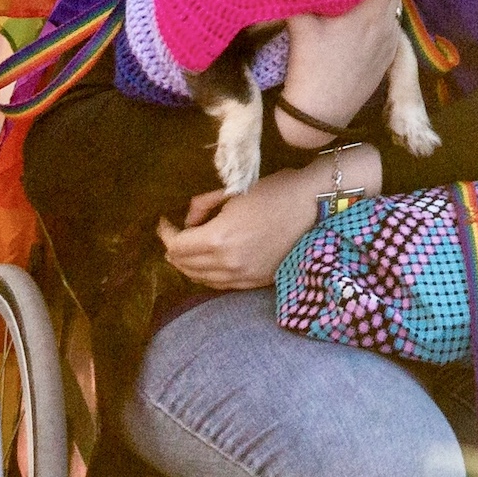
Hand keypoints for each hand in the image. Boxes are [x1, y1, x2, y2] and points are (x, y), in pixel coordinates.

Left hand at [157, 148, 382, 290]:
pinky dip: (208, 274)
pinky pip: (220, 285)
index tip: (165, 222)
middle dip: (174, 249)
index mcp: (218, 239)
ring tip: (189, 247)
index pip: (176, 246)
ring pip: (200, 279)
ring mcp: (242, 278)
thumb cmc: (274, 191)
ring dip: (189, 264)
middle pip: (185, 266)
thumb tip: (189, 218)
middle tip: (175, 233)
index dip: (166, 234)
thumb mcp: (232, 192)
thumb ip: (203, 205)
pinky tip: (209, 261)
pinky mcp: (255, 283)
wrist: (312, 207)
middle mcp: (227, 265)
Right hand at [278, 0, 408, 147]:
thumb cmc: (311, 69)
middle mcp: (388, 25)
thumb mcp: (301, 25)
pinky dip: (378, 14)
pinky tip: (358, 13)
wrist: (319, 117)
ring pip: (391, 6)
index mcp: (371, 13)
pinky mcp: (388, 57)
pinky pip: (388, 24)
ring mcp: (391, 42)